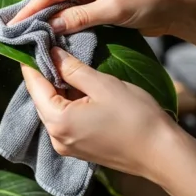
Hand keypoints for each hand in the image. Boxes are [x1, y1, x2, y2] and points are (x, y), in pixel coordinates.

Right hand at [10, 0, 189, 35]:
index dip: (31, 9)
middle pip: (53, 0)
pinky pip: (74, 18)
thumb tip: (51, 26)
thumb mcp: (115, 9)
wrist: (179, 7)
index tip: (13, 26)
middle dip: (35, 17)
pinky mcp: (97, 8)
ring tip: (27, 41)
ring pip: (62, 10)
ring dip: (48, 25)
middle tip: (14, 36)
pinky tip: (51, 40)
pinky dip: (63, 28)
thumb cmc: (151, 0)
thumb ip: (82, 17)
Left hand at [22, 47, 178, 179]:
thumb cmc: (136, 117)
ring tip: (71, 65)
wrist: (162, 154)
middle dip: (47, 73)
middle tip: (55, 48)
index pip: (34, 84)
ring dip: (60, 88)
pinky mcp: (79, 149)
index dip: (33, 61)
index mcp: (58, 121)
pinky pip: (65, 120)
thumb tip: (52, 53)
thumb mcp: (103, 85)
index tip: (36, 41)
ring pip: (53, 108)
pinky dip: (69, 102)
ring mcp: (66, 145)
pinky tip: (82, 88)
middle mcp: (56, 137)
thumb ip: (73, 68)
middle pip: (41, 98)